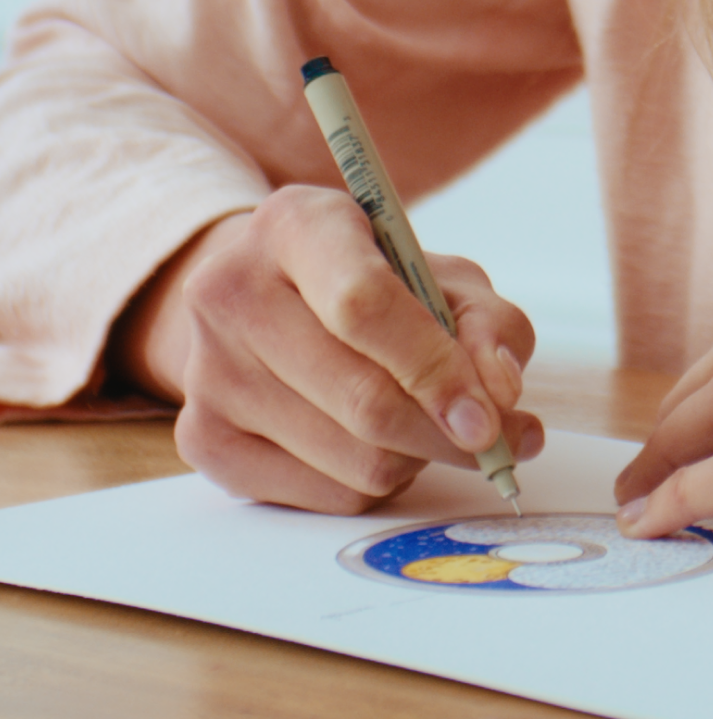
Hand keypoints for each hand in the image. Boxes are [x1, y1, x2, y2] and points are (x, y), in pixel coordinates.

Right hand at [114, 187, 545, 513]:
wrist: (264, 297)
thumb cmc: (370, 279)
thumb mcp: (440, 273)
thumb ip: (488, 322)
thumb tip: (501, 392)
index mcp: (296, 224)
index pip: (364, 305)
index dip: (435, 368)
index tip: (491, 416)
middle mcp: (233, 291)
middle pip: (362, 398)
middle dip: (446, 433)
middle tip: (496, 442)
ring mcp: (209, 371)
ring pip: (352, 460)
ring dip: (416, 458)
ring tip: (427, 424)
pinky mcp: (203, 438)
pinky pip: (323, 496)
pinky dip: (376, 483)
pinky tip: (380, 444)